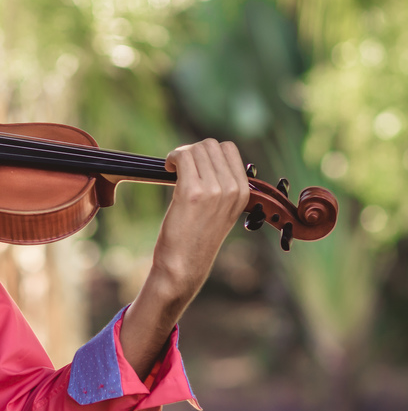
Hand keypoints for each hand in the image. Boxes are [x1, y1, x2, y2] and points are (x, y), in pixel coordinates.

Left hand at [151, 138, 250, 301]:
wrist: (184, 265)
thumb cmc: (196, 238)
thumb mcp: (221, 210)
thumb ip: (221, 185)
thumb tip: (204, 155)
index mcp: (244, 191)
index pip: (229, 149)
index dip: (206, 152)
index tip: (193, 165)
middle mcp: (233, 189)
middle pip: (211, 145)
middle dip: (191, 151)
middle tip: (179, 168)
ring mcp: (214, 190)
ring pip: (197, 148)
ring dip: (180, 154)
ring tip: (173, 170)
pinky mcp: (192, 193)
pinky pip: (183, 157)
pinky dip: (172, 158)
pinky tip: (166, 169)